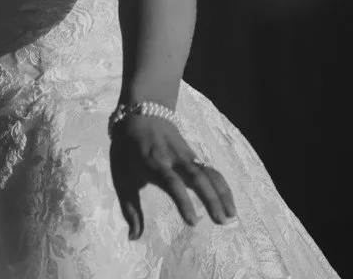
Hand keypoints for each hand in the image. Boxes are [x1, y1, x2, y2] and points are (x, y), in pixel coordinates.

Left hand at [110, 112, 235, 236]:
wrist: (140, 113)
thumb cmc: (126, 150)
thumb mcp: (120, 177)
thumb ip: (129, 209)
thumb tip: (133, 238)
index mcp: (153, 164)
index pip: (172, 183)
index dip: (183, 201)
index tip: (192, 222)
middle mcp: (173, 159)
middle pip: (197, 177)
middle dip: (211, 199)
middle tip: (222, 221)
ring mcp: (186, 155)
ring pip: (208, 172)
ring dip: (222, 193)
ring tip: (232, 216)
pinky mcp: (193, 155)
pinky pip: (211, 170)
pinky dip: (222, 186)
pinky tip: (229, 203)